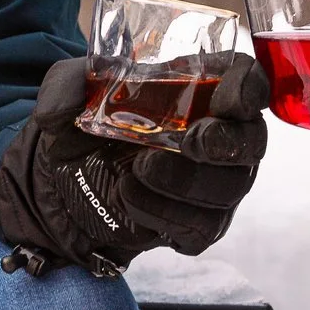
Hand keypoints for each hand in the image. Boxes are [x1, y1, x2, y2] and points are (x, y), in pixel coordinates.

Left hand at [0, 54, 268, 275]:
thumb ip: (67, 84)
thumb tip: (58, 110)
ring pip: (229, 188)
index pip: (249, 82)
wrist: (67, 185)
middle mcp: (220, 135)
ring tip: (136, 173)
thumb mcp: (68, 94)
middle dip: (226, 144)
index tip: (229, 100)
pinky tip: (130, 198)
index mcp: (203, 89)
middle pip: (252, 141)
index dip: (249, 90)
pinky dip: (166, 215)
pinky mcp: (199, 225)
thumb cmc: (85, 128)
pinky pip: (203, 227)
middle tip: (190, 143)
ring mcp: (215, 184)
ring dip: (185, 182)